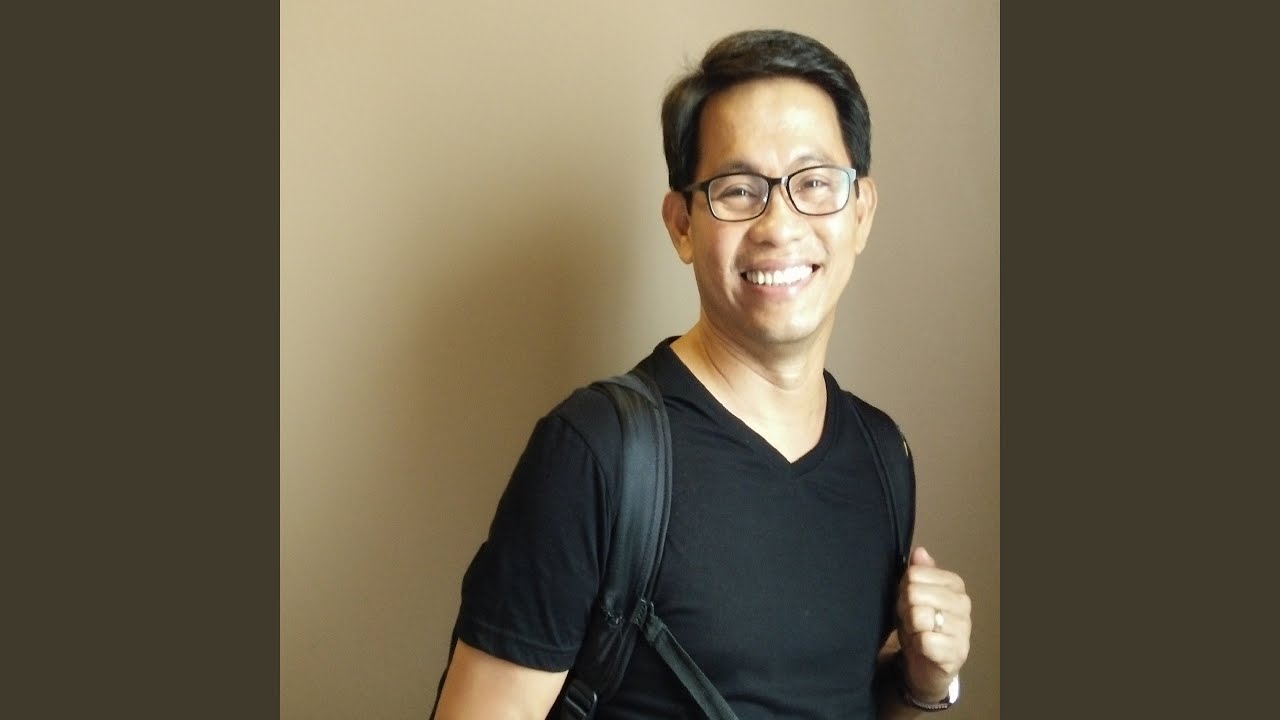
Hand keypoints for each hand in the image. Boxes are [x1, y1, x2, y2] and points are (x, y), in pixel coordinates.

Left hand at [895, 546, 971, 701]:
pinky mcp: (957, 653)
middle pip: (915, 593)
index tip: (907, 600)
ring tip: (915, 631)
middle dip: (904, 608)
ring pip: (919, 616)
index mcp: (954, 584)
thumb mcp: (913, 594)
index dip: (904, 588)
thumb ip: (917, 572)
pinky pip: (925, 641)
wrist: (926, 663)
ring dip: (909, 627)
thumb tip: (919, 551)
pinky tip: (921, 647)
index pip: (915, 573)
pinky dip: (916, 644)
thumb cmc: (919, 624)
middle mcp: (963, 604)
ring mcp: (963, 629)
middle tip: (909, 618)